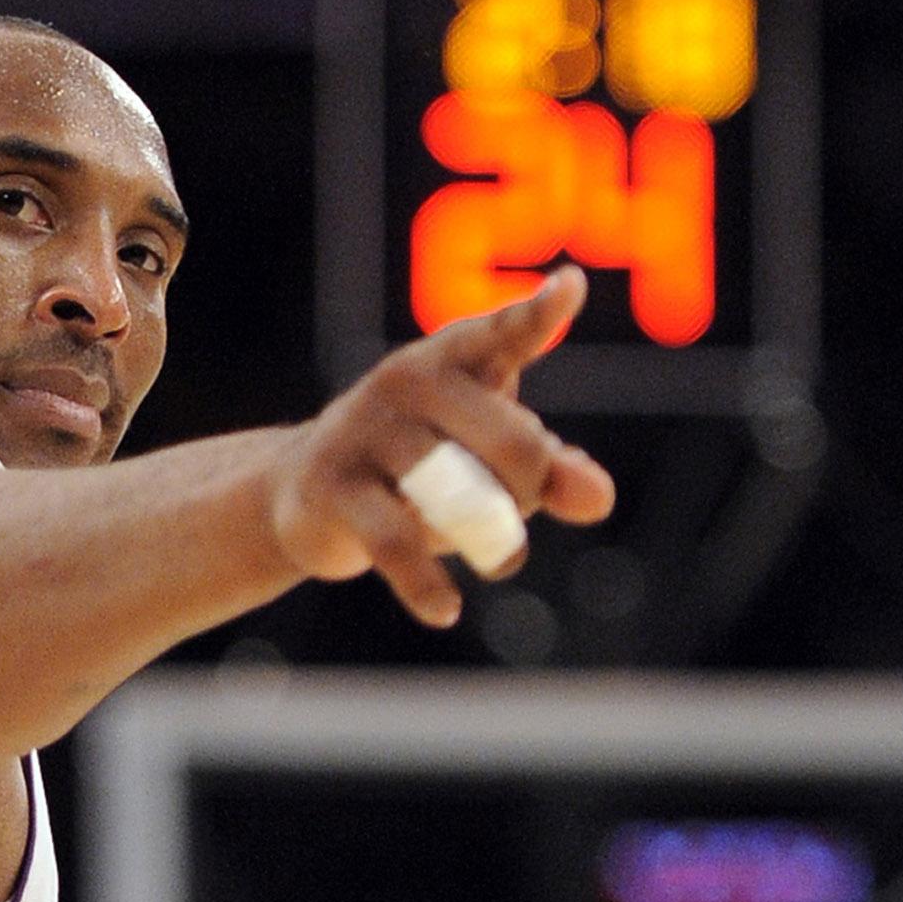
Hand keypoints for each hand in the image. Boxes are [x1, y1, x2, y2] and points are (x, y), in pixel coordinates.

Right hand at [268, 266, 614, 625]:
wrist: (303, 497)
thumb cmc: (420, 468)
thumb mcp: (489, 462)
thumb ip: (553, 471)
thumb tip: (598, 499)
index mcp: (454, 359)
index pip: (503, 334)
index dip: (536, 316)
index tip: (568, 291)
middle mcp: (407, 380)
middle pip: (512, 440)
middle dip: (532, 487)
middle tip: (517, 512)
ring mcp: (364, 429)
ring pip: (457, 494)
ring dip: (490, 537)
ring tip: (501, 558)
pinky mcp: (331, 485)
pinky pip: (395, 541)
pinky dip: (426, 584)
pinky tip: (445, 610)